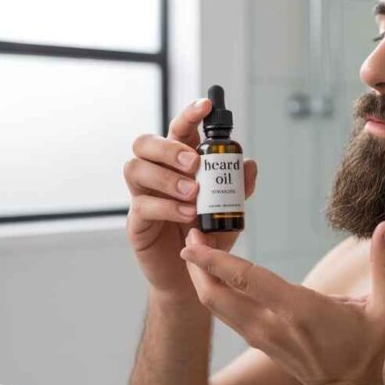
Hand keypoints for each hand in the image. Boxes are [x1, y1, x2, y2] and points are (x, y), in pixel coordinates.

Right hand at [123, 98, 257, 302]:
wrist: (192, 277)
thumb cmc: (206, 237)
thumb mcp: (229, 212)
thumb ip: (238, 189)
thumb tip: (248, 164)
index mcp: (177, 165)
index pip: (178, 131)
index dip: (189, 115)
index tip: (206, 106)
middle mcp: (156, 175)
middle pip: (145, 142)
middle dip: (169, 147)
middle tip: (195, 163)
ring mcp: (142, 197)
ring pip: (135, 168)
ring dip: (166, 176)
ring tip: (193, 193)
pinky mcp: (136, 223)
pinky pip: (142, 205)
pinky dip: (167, 207)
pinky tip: (187, 214)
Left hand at [179, 221, 384, 384]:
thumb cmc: (365, 348)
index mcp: (299, 312)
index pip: (248, 281)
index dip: (218, 261)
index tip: (195, 243)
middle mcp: (271, 324)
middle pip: (216, 295)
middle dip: (196, 266)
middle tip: (188, 234)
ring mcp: (259, 335)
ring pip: (215, 306)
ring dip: (201, 277)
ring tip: (196, 246)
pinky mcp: (256, 338)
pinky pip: (225, 312)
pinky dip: (213, 290)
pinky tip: (211, 270)